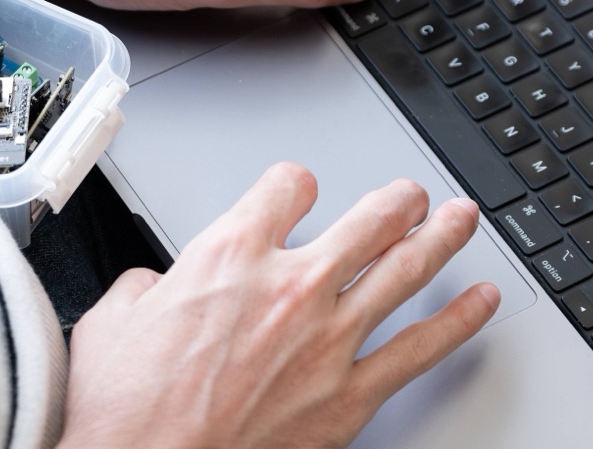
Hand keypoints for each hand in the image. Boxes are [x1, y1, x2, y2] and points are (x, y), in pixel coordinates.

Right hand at [58, 163, 499, 448]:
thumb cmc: (128, 408)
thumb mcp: (112, 319)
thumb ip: (145, 286)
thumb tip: (154, 286)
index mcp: (230, 253)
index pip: (287, 186)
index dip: (294, 184)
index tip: (298, 191)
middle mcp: (290, 285)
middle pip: (367, 219)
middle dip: (394, 200)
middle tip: (408, 195)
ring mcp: (328, 339)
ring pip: (405, 269)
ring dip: (439, 237)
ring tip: (458, 220)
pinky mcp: (350, 395)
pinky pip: (421, 347)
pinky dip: (459, 320)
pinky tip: (480, 303)